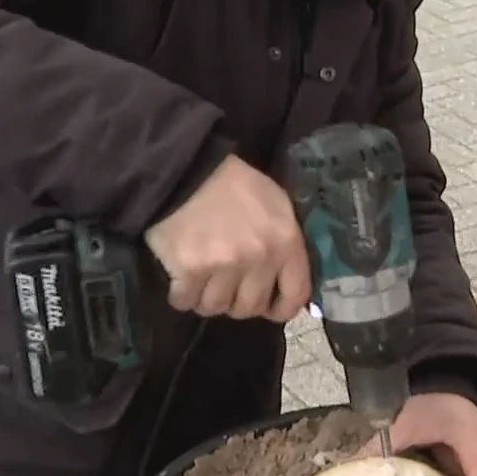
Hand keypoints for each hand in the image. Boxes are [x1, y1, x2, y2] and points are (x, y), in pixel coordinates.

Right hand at [144, 156, 312, 320]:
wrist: (185, 167)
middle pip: (250, 307)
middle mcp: (259, 258)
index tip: (269, 309)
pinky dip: (181, 295)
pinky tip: (181, 280)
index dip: (282, 309)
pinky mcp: (189, 269)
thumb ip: (284, 242)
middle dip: (237, 302)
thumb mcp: (274, 203)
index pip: (295, 294)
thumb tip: (284, 281)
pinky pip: (185, 301)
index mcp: (285, 241)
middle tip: (226, 287)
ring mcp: (223, 266)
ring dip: (207, 299)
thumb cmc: (232, 183)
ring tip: (201, 281)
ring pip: (216, 307)